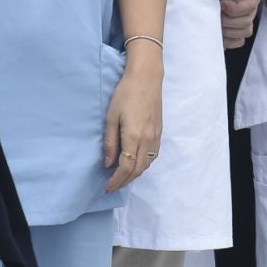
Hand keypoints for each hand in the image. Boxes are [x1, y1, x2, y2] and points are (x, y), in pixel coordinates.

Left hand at [103, 57, 163, 193]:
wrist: (147, 78)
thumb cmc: (125, 94)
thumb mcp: (111, 117)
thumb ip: (110, 142)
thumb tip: (108, 164)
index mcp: (134, 136)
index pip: (126, 167)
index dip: (116, 181)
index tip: (107, 188)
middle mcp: (148, 140)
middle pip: (137, 170)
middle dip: (125, 182)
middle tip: (113, 187)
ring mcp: (156, 136)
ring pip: (147, 165)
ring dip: (134, 175)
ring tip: (122, 178)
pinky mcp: (159, 132)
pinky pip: (153, 156)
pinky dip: (143, 165)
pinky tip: (135, 164)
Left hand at [220, 0, 261, 48]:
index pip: (250, 6)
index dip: (236, 8)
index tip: (222, 3)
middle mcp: (251, 5)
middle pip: (247, 21)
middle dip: (229, 20)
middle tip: (217, 14)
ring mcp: (245, 17)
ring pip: (246, 32)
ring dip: (229, 30)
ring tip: (217, 23)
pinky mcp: (236, 29)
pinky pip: (239, 41)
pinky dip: (229, 40)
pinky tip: (220, 33)